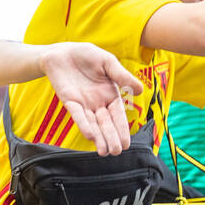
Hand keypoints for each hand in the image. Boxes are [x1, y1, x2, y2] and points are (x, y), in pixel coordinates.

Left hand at [40, 42, 144, 156]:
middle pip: (106, 123)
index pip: (118, 116)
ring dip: (98, 137)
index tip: (127, 144)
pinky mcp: (69, 101)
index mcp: (110, 95)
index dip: (122, 129)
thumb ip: (122, 76)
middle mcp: (98, 103)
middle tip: (116, 152)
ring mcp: (83, 104)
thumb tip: (141, 90)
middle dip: (112, 138)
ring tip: (104, 152)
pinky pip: (78, 115)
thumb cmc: (87, 55)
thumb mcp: (108, 62)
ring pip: (93, 123)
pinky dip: (83, 124)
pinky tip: (90, 135)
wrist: (63, 51)